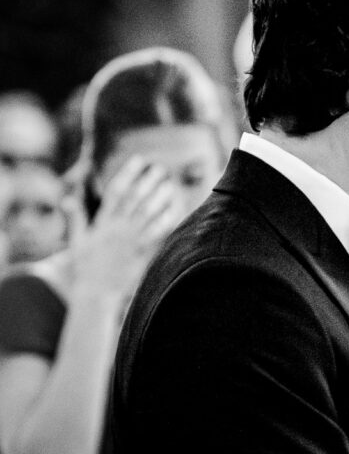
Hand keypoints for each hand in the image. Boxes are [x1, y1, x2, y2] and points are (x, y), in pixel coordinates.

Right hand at [68, 156, 184, 296]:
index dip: (128, 174)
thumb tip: (67, 199)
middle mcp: (117, 229)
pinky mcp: (140, 253)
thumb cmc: (85, 267)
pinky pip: (156, 234)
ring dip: (160, 198)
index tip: (139, 160)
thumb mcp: (77, 240)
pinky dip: (165, 221)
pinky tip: (175, 210)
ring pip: (148, 214)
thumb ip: (76, 218)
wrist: (94, 293)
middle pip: (135, 199)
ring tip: (171, 185)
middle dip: (148, 182)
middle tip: (160, 169)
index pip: (116, 192)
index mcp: (102, 222)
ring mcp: (130, 241)